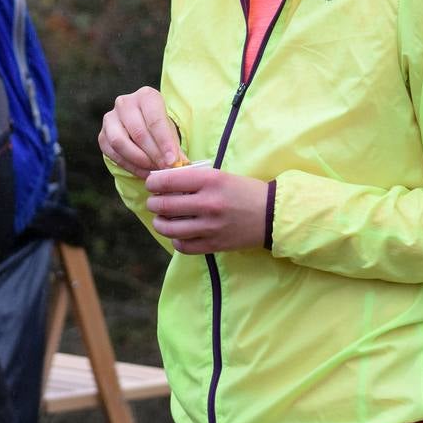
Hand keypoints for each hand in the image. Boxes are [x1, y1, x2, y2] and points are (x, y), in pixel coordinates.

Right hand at [98, 86, 183, 177]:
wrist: (142, 126)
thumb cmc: (159, 128)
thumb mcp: (170, 132)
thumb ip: (174, 148)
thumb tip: (180, 165)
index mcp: (146, 96)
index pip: (155, 119)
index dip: (164, 142)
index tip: (172, 161)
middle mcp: (125, 103)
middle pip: (138, 132)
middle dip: (154, 155)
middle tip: (165, 169)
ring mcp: (110, 118)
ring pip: (120, 142)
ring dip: (139, 161)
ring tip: (154, 171)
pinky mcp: (102, 135)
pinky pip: (112, 154)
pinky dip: (129, 166)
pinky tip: (143, 172)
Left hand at [145, 165, 268, 252]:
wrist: (271, 215)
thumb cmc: (244, 191)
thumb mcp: (220, 176)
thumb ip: (194, 179)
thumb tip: (164, 182)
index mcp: (210, 181)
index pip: (168, 181)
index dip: (153, 183)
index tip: (151, 184)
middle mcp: (208, 204)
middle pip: (165, 205)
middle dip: (153, 203)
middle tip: (154, 202)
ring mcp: (210, 227)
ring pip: (170, 228)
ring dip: (160, 223)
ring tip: (161, 219)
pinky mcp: (214, 245)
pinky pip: (183, 246)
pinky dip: (175, 240)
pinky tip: (178, 234)